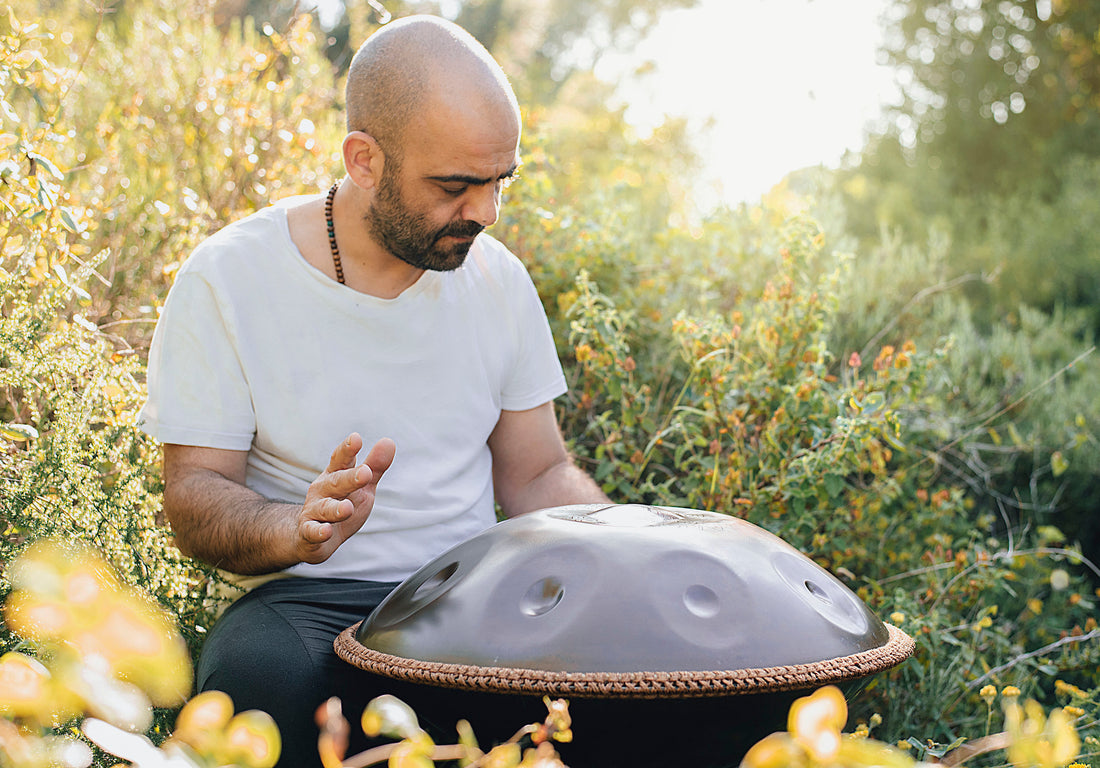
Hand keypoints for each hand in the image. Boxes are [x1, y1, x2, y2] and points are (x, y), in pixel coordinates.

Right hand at [296, 433, 395, 564]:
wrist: (310, 537)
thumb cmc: (341, 504)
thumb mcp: (361, 487)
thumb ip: (374, 467)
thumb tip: (389, 441)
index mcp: (335, 476)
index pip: (341, 460)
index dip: (348, 450)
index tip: (356, 438)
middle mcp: (322, 490)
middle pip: (336, 482)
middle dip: (350, 478)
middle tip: (366, 473)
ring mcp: (314, 511)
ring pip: (324, 508)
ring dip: (335, 508)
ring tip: (348, 508)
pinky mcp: (308, 533)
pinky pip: (312, 532)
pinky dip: (318, 532)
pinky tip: (326, 532)